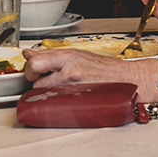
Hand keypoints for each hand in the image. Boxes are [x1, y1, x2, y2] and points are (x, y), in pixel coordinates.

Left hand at [22, 48, 155, 101]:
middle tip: (41, 81)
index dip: (30, 67)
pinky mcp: (77, 99)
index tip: (32, 69)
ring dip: (46, 92)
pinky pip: (55, 103)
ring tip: (59, 90)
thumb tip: (30, 54)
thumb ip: (52, 56)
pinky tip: (65, 99)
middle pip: (34, 73)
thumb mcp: (78, 56)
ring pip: (43, 90)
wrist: (127, 80)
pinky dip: (56, 102)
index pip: (36, 59)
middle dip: (33, 79)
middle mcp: (69, 69)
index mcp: (69, 56)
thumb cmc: (105, 69)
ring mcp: (72, 85)